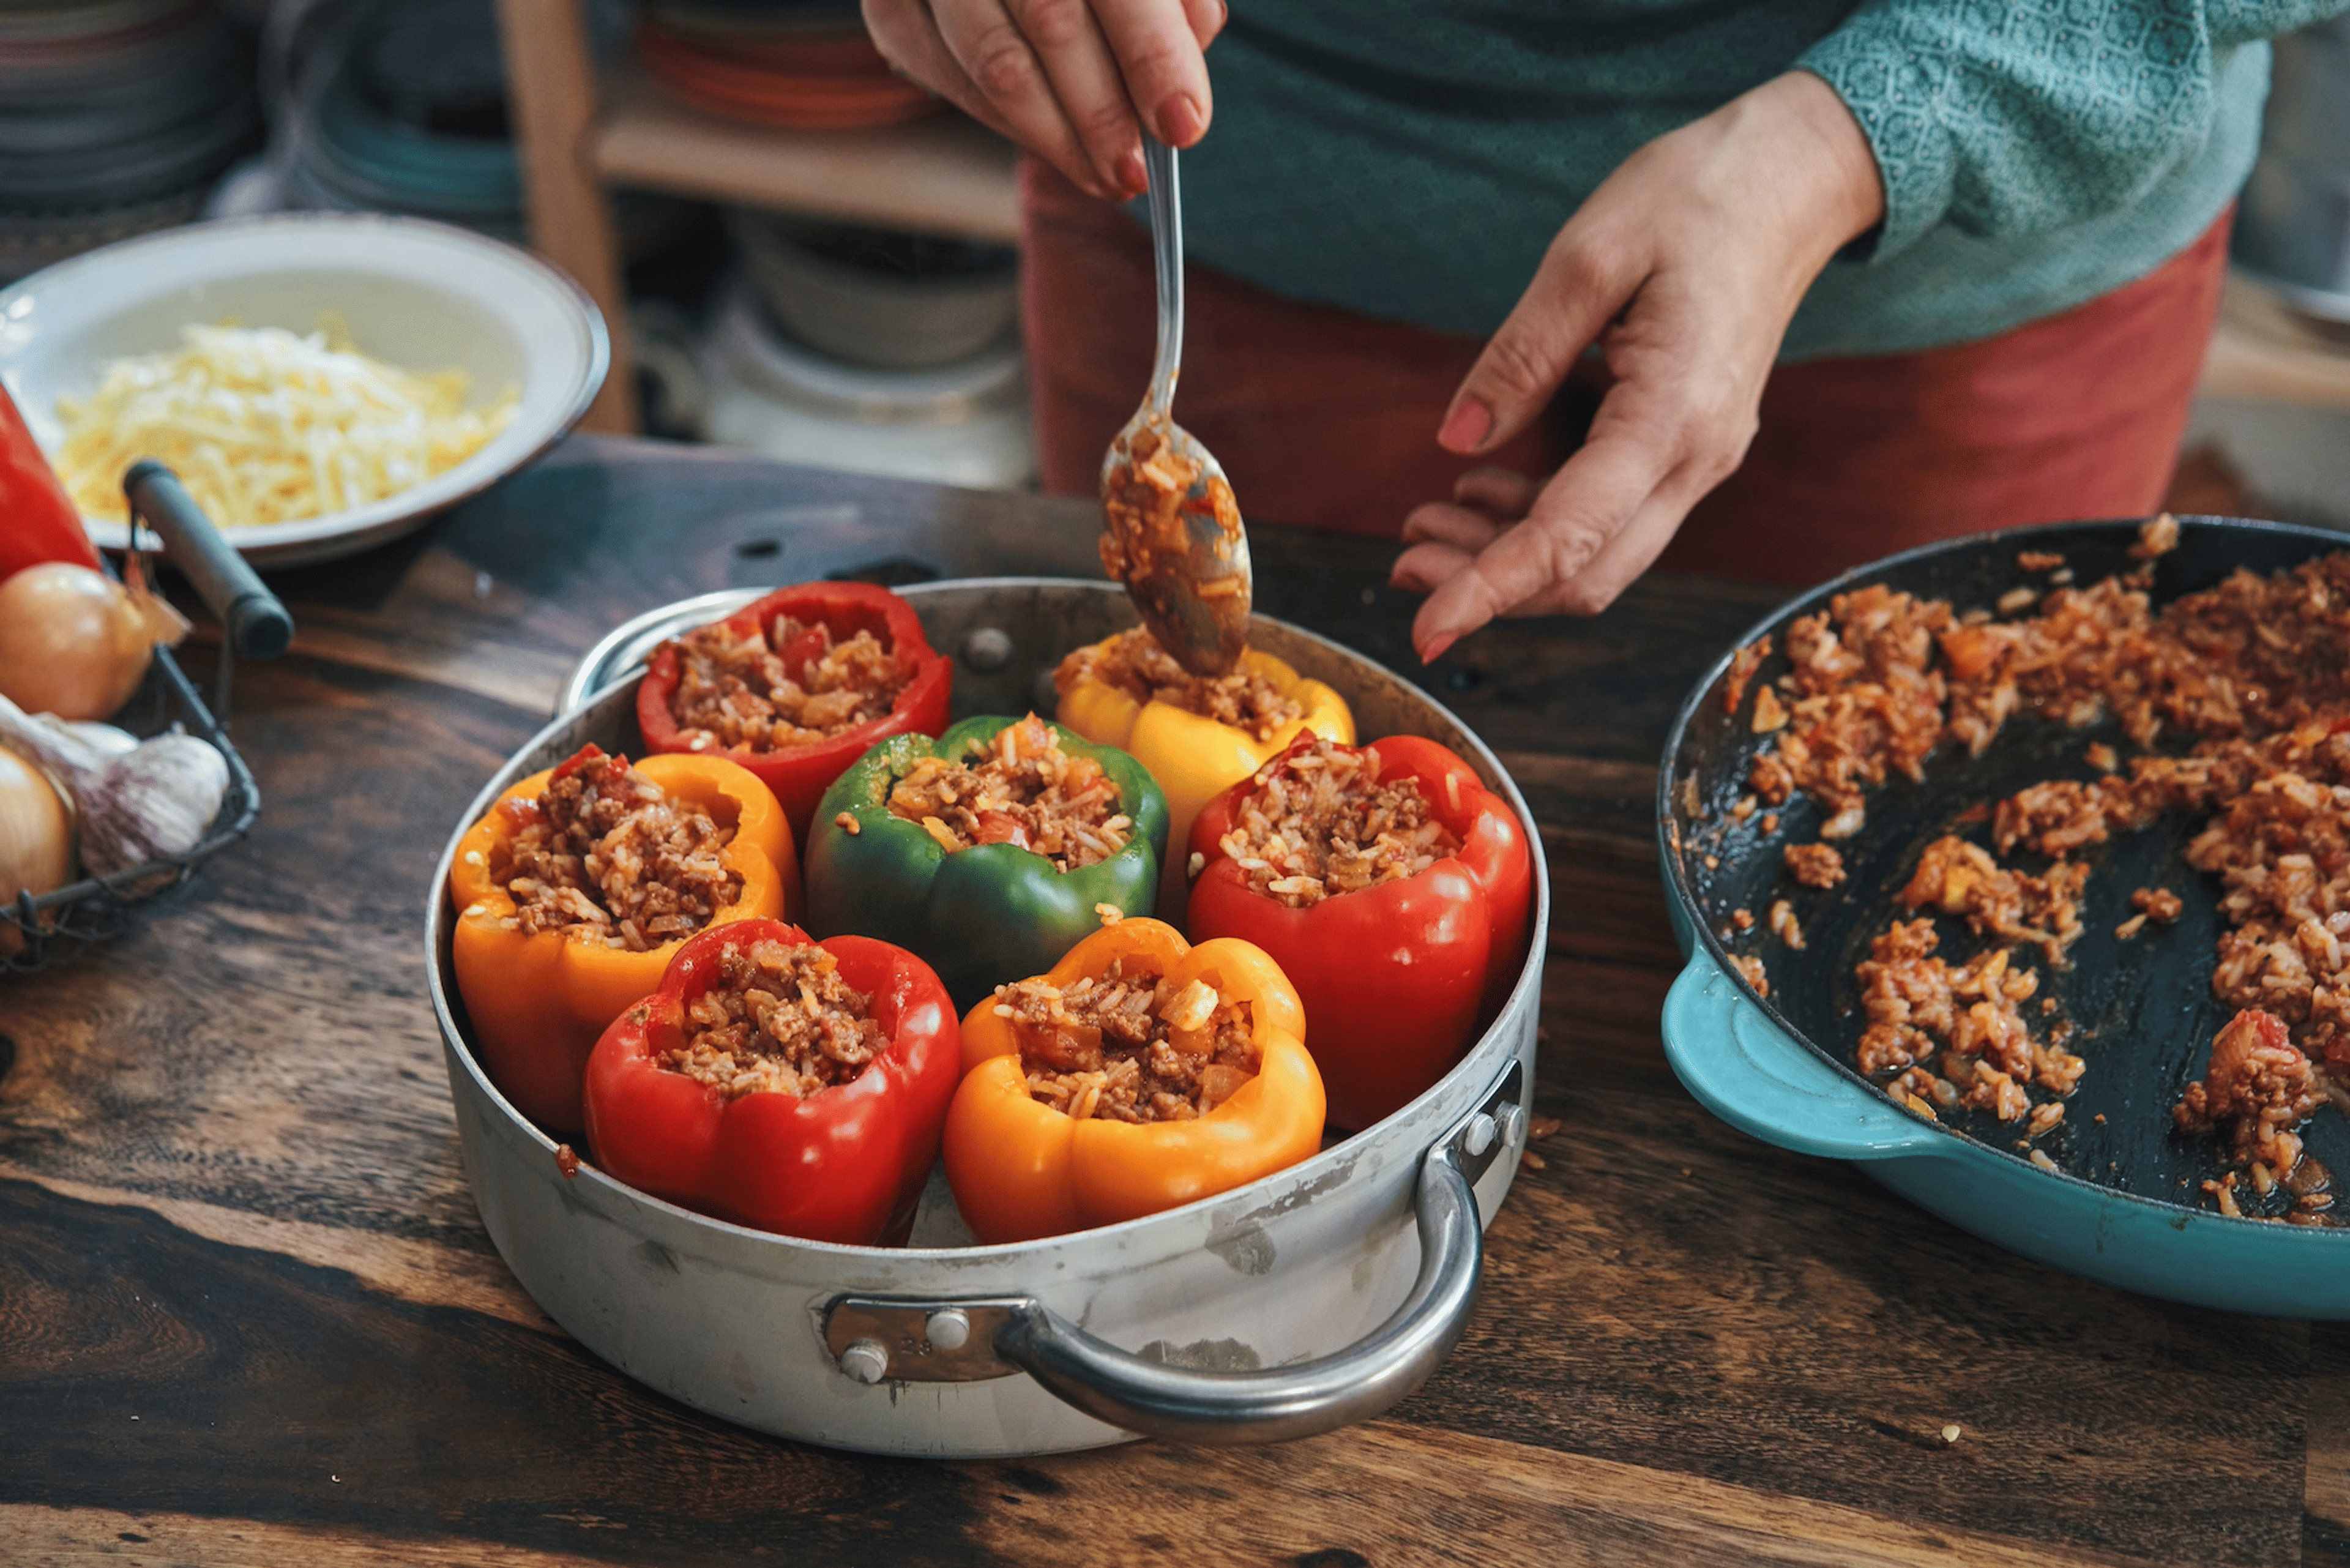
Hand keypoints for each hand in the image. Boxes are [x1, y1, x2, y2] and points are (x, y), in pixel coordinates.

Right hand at [863, 0, 1223, 200]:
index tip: (1184, 126)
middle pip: (1051, 22)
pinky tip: (1052, 145)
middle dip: (1103, 113)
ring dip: (1057, 138)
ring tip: (1104, 178)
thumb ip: (1172, 2)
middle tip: (1135, 172)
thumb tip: (1177, 93)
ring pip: (995, 64)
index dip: (1153, 57)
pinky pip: (948, 80)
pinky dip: (1007, 125)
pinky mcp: (890, 9)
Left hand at [1390, 71, 1885, 661]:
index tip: (1425, 626)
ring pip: (1600, 556)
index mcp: (1674, 414)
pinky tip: (1481, 488)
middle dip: (1491, 587)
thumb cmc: (1696, 197)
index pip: (1571, 536)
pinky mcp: (1686, 447)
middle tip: (1402, 562)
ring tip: (1424, 524)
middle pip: (1589, 573)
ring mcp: (1698, 458)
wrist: (1791, 181)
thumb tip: (1456, 441)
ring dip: (1509, 559)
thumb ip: (1521, 355)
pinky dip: (1541, 524)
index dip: (1491, 589)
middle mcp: (1696, 457)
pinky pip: (1611, 516)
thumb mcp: (1589, 254)